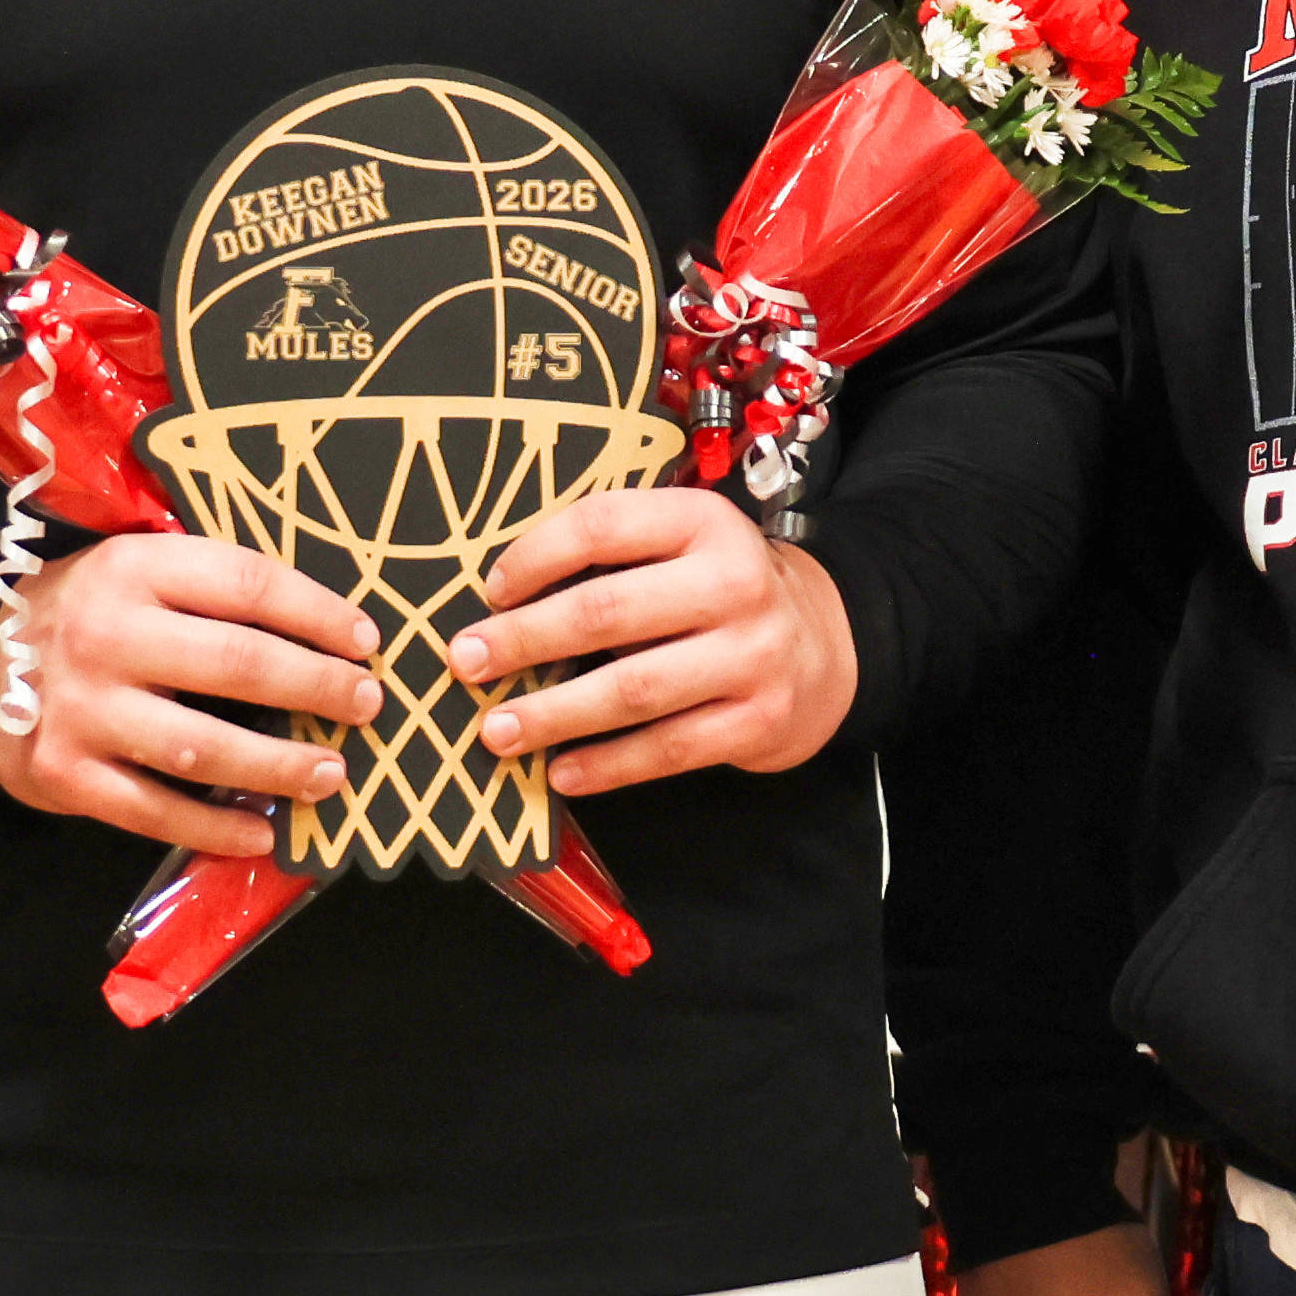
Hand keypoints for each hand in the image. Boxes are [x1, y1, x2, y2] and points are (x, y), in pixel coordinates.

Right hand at [0, 530, 380, 855]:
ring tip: (330, 775)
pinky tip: (260, 833)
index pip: (247, 585)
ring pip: (204, 746)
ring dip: (279, 766)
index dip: (318, 615)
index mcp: (133, 568)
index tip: (365, 641)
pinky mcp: (66, 773)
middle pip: (236, 664)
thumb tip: (327, 627)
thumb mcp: (135, 572)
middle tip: (365, 705)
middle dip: (316, 688)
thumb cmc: (86, 615)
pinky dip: (215, 827)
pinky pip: (156, 810)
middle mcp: (105, 634)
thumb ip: (208, 590)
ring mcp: (83, 708)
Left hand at [453, 487, 852, 795]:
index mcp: (703, 522)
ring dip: (554, 714)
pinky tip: (562, 772)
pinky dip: (608, 766)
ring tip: (498, 731)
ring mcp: (751, 656)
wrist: (829, 643)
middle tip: (466, 663)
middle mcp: (733, 583)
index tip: (490, 591)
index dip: (536, 556)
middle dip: (525, 640)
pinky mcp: (758, 720)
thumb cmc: (723, 591)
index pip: (603, 525)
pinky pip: (668, 749)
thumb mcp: (686, 545)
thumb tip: (501, 597)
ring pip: (633, 690)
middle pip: (608, 612)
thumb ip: (616, 556)